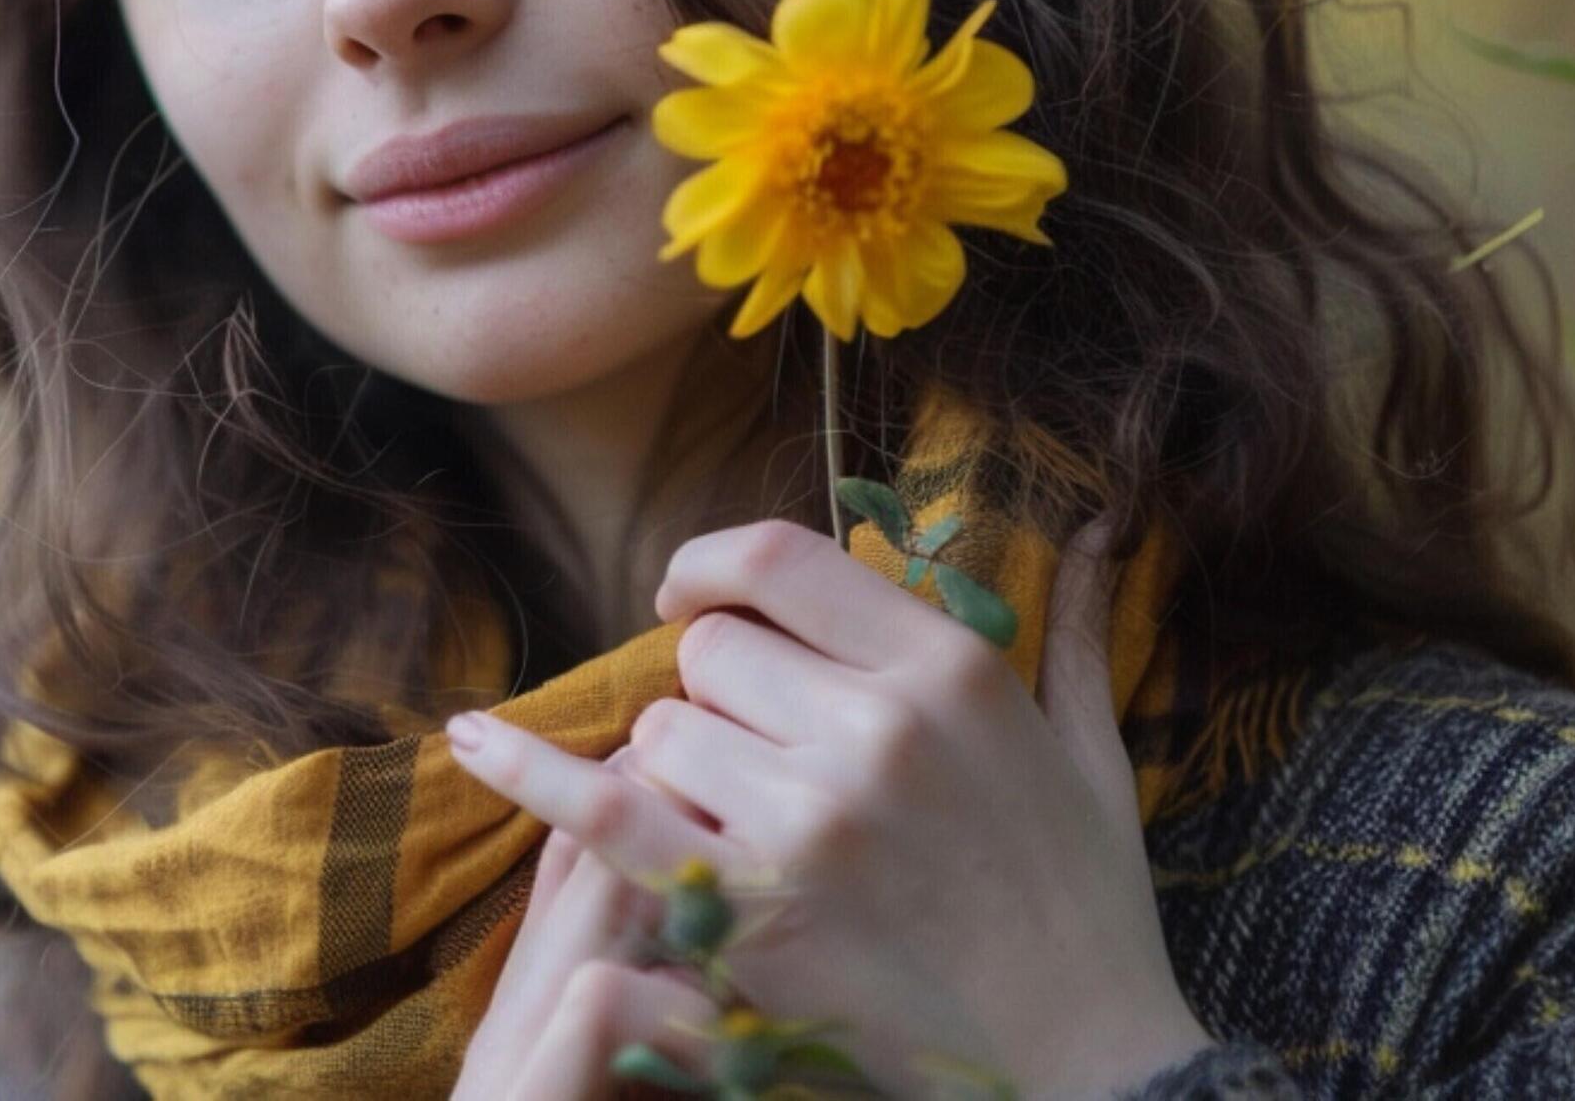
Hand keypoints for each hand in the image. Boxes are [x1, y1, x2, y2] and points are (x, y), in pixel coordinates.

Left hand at [443, 514, 1215, 1099]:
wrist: (1090, 1072)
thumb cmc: (1087, 915)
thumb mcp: (1094, 758)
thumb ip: (1081, 636)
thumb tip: (1104, 528)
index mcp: (952, 670)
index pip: (784, 556)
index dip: (715, 564)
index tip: (691, 593)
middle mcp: (875, 727)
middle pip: (710, 649)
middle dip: (715, 696)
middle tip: (760, 764)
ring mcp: (806, 821)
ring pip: (663, 731)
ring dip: (677, 770)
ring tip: (745, 829)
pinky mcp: (748, 910)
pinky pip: (606, 811)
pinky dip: (530, 770)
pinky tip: (470, 737)